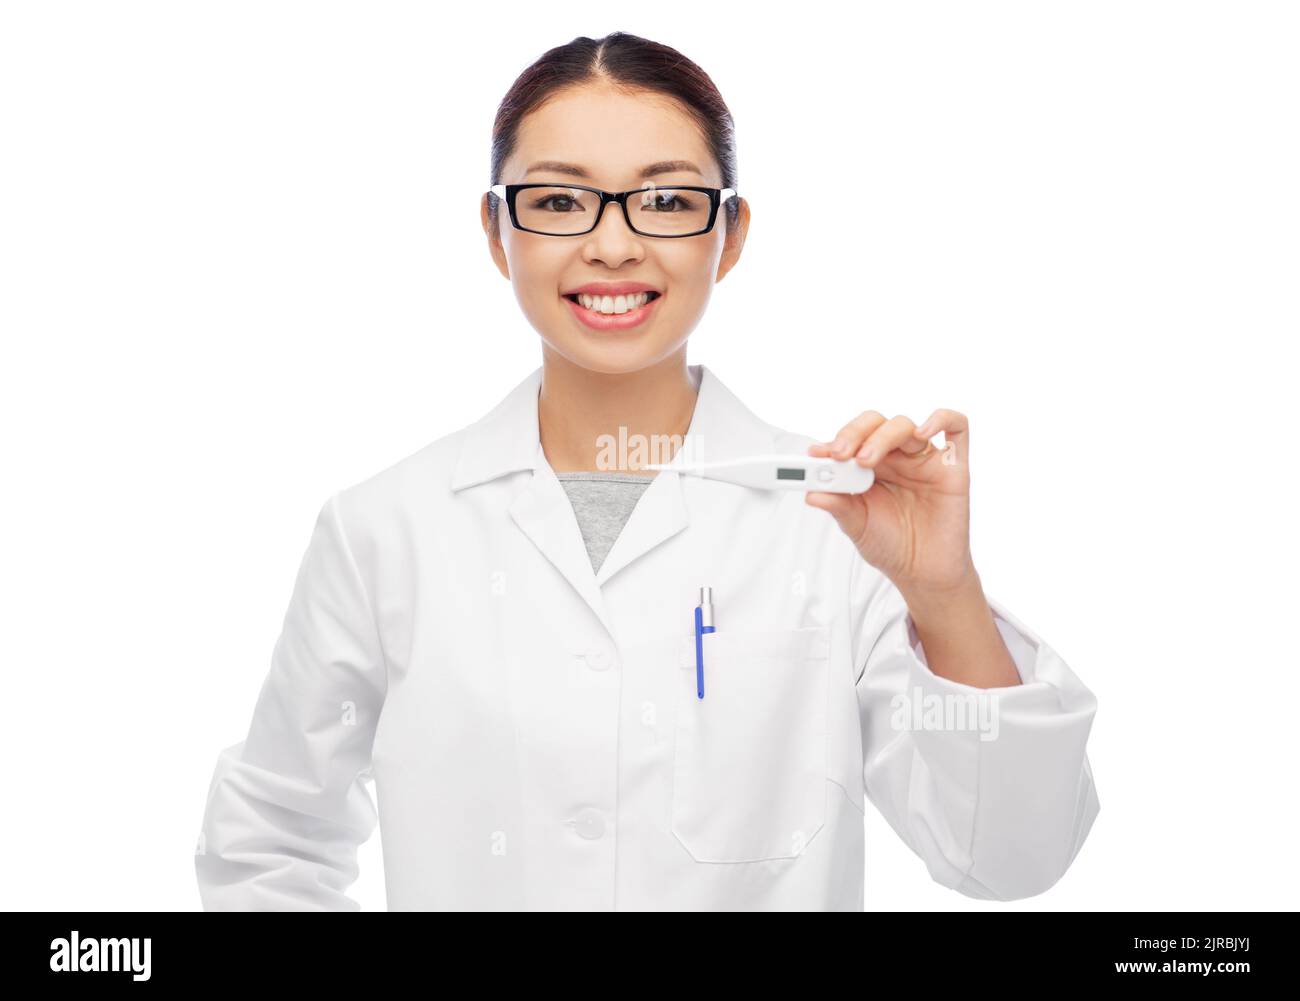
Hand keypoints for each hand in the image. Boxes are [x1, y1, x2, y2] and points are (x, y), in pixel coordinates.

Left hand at [806, 409, 975, 596]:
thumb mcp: (856, 526)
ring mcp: (924, 460)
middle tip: (840, 453)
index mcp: (870, 467)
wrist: (924, 572)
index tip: (816, 454)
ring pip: (905, 426)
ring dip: (881, 437)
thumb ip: (838, 506)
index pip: (852, 438)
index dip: (834, 441)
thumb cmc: (890, 544)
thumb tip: (812, 493)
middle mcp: (896, 458)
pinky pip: (957, 428)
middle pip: (876, 424)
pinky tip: (924, 432)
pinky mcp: (954, 468)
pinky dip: (942, 419)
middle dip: (854, 433)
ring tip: (865, 460)